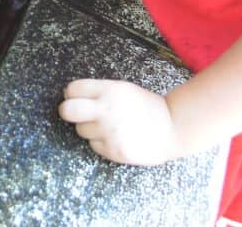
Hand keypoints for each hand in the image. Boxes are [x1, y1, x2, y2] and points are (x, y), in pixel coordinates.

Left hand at [58, 79, 182, 165]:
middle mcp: (107, 110)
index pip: (72, 90)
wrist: (174, 128)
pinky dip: (101, 143)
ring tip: (110, 126)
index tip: (76, 98)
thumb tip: (69, 95)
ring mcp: (110, 132)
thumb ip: (98, 92)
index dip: (72, 95)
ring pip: (81, 130)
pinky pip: (94, 146)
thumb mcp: (123, 89)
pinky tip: (116, 138)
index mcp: (109, 91)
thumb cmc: (145, 106)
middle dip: (68, 112)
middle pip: (67, 111)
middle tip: (76, 114)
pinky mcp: (115, 151)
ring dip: (90, 129)